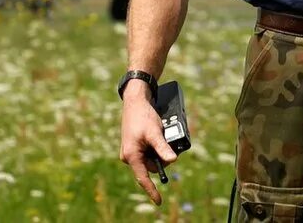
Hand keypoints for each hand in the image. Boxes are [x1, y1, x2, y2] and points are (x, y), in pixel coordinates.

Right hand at [119, 84, 177, 205]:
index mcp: (132, 156)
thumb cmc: (143, 116)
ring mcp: (131, 151)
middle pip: (151, 166)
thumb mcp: (155, 132)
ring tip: (161, 134)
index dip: (152, 190)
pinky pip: (148, 151)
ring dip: (159, 151)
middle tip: (167, 143)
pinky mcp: (135, 145)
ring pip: (151, 159)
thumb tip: (172, 160)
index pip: (143, 178)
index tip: (159, 201)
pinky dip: (155, 146)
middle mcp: (129, 156)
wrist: (135, 101)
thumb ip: (163, 148)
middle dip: (161, 158)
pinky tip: (157, 134)